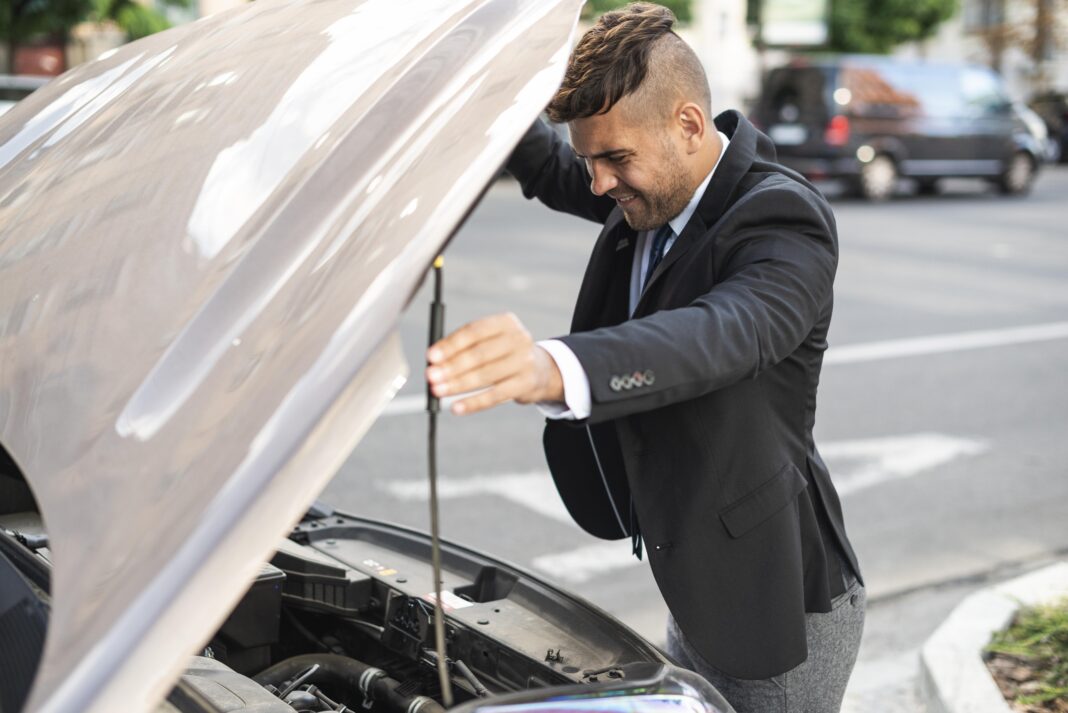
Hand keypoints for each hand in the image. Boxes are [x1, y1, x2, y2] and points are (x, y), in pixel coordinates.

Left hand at [425, 313, 563, 414]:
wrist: (541, 370)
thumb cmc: (504, 353)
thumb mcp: (490, 341)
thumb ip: (463, 346)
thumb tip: (433, 361)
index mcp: (506, 322)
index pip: (474, 331)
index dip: (450, 344)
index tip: (431, 356)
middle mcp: (518, 339)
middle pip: (479, 354)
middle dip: (451, 367)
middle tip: (430, 376)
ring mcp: (524, 362)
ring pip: (485, 376)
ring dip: (458, 385)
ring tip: (437, 391)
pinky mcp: (526, 384)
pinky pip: (495, 396)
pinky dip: (473, 403)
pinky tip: (456, 407)